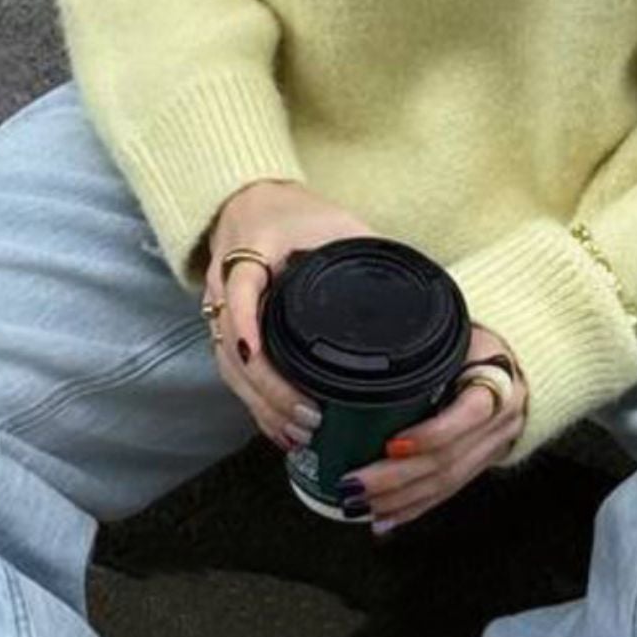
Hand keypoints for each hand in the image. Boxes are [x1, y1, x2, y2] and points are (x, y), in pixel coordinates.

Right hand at [204, 179, 383, 451]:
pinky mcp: (225, 332)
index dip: (246, 326)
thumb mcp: (335, 223)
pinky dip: (257, 405)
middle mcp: (226, 285)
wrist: (253, 202)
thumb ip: (366, 250)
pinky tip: (280, 430)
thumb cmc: (298, 213)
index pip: (239, 290)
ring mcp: (220, 311)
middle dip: (268, 389)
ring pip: (230, 369)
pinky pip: (235, 375)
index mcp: (252, 251)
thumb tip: (416, 289)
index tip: (259, 355)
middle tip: (310, 417)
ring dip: (263, 406)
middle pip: (232, 347)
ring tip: (299, 434)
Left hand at [340, 322, 527, 537]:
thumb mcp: (460, 333)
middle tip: (355, 484)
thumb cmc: (480, 340)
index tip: (392, 444)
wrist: (525, 358)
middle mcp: (502, 417)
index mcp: (498, 378)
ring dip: (401, 499)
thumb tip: (368, 348)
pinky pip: (449, 490)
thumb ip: (426, 346)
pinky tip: (386, 519)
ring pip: (447, 481)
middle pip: (449, 458)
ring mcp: (495, 444)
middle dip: (398, 477)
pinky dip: (415, 507)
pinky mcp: (484, 462)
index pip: (470, 414)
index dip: (432, 434)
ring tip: (362, 506)